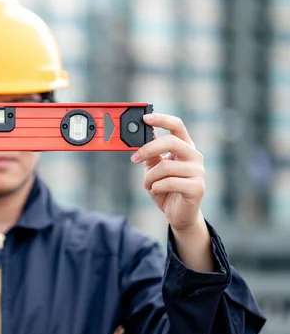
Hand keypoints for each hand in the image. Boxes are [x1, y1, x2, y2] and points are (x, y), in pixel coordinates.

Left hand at [130, 113, 204, 232]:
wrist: (179, 214)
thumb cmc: (166, 189)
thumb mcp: (154, 168)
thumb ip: (150, 154)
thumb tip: (142, 136)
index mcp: (185, 147)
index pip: (177, 126)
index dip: (162, 120)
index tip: (145, 118)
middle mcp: (194, 156)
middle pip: (171, 142)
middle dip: (148, 149)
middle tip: (134, 158)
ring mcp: (198, 172)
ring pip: (165, 166)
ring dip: (150, 177)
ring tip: (149, 184)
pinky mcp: (197, 188)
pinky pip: (169, 182)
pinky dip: (156, 187)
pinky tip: (157, 191)